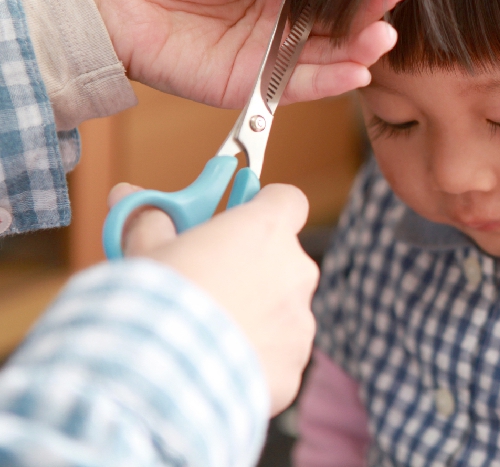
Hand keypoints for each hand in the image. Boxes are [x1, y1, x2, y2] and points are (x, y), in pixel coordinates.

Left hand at [67, 0, 414, 106]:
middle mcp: (285, 18)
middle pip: (342, 18)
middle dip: (374, 7)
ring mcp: (271, 54)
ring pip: (330, 55)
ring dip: (362, 47)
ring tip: (384, 35)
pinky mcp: (252, 86)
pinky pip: (300, 87)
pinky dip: (332, 81)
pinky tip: (359, 70)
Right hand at [109, 182, 318, 414]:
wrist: (159, 376)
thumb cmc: (157, 301)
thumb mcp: (147, 251)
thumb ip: (149, 220)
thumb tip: (127, 196)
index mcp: (267, 230)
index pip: (288, 200)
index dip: (266, 207)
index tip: (243, 218)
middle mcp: (296, 271)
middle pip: (284, 260)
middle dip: (253, 270)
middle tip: (211, 284)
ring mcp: (299, 322)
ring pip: (282, 312)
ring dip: (254, 318)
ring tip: (205, 336)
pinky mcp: (293, 367)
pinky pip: (277, 358)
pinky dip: (253, 361)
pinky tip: (214, 370)